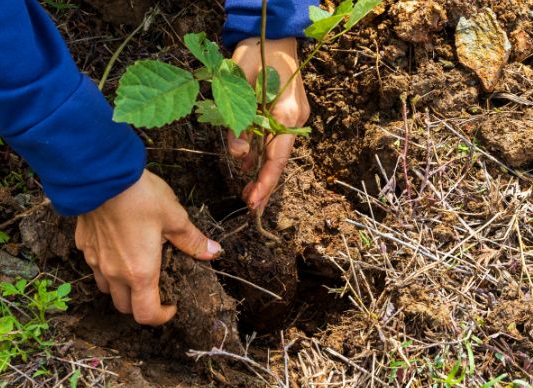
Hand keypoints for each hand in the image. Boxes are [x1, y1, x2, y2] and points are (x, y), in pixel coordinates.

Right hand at [75, 170, 221, 325]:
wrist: (100, 175)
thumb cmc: (139, 197)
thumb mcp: (174, 217)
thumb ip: (192, 240)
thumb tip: (213, 251)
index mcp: (140, 272)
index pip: (146, 314)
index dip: (161, 317)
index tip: (171, 305)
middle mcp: (114, 273)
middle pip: (124, 306)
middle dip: (141, 305)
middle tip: (157, 288)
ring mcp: (95, 260)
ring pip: (106, 289)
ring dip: (121, 288)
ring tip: (136, 268)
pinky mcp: (83, 245)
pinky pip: (95, 265)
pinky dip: (106, 266)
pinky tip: (118, 246)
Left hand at [229, 37, 310, 213]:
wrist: (275, 33)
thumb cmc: (256, 51)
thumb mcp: (238, 82)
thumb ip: (237, 120)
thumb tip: (238, 154)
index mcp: (287, 112)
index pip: (277, 156)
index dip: (265, 182)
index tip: (253, 203)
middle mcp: (296, 118)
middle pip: (279, 160)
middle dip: (266, 186)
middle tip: (251, 208)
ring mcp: (294, 116)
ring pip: (277, 151)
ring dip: (263, 172)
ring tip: (249, 195)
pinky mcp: (288, 113)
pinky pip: (274, 139)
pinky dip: (263, 155)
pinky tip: (250, 168)